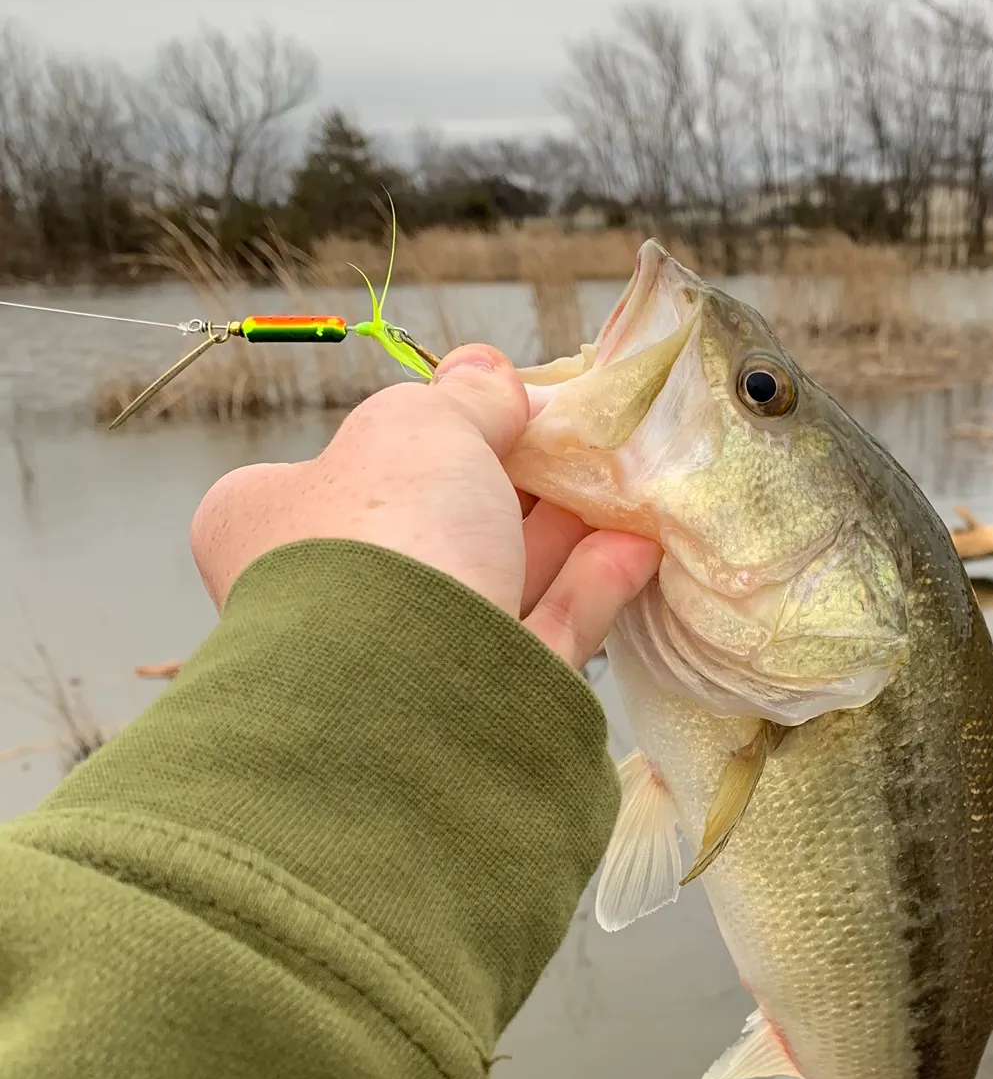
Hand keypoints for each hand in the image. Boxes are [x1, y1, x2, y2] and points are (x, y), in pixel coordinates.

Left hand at [189, 345, 659, 667]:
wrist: (404, 698)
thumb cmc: (384, 536)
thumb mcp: (422, 425)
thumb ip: (465, 398)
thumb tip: (487, 373)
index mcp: (271, 521)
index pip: (346, 462)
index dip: (430, 429)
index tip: (503, 409)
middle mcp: (327, 593)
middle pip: (435, 521)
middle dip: (514, 483)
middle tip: (579, 446)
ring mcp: (400, 657)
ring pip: (492, 579)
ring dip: (561, 532)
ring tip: (624, 489)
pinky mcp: (471, 706)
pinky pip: (535, 632)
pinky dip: (586, 587)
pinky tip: (634, 548)